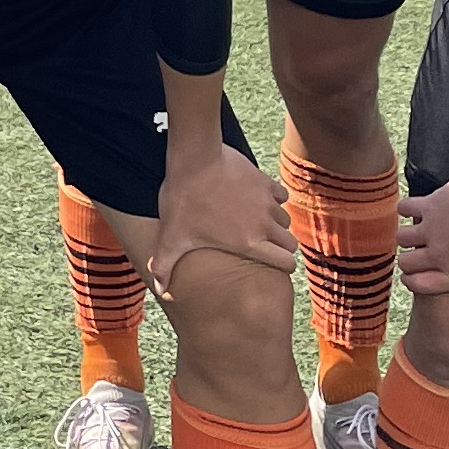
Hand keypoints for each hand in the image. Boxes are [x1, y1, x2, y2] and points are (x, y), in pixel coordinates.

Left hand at [148, 140, 298, 299]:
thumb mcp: (172, 237)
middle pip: (290, 242)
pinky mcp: (264, 181)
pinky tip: (257, 199)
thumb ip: (165, 265)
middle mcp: (264, 224)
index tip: (274, 264)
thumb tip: (159, 289)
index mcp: (249, 242)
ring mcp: (267, 201)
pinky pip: (281, 195)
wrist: (195, 159)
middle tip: (265, 245)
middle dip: (281, 246)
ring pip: (285, 219)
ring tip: (257, 222)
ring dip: (276, 223)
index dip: (283, 266)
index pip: (286, 263)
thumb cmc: (184, 200)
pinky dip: (274, 199)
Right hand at [397, 178, 448, 300]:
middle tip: (420, 252)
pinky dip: (408, 208)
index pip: (420, 285)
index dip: (413, 282)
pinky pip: (406, 209)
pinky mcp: (428, 206)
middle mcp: (438, 255)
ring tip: (418, 230)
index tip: (415, 276)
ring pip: (401, 237)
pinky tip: (417, 207)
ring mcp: (430, 230)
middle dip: (409, 259)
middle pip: (406, 262)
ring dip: (407, 234)